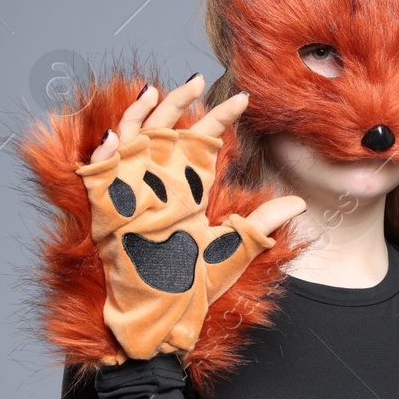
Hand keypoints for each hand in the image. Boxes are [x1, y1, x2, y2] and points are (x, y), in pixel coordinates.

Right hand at [78, 75, 305, 361]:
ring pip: (130, 142)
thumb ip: (261, 224)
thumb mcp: (232, 250)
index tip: (245, 99)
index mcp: (184, 194)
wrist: (158, 319)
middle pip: (164, 132)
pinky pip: (99, 177)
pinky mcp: (106, 215)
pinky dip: (104, 155)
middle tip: (199, 79)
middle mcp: (156, 189)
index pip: (201, 144)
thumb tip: (298, 203)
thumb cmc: (189, 287)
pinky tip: (115, 135)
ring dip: (140, 116)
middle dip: (179, 104)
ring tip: (158, 90)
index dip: (220, 118)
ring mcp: (129, 198)